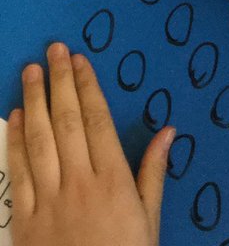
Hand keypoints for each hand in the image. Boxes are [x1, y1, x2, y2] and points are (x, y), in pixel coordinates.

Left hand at [8, 43, 171, 245]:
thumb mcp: (149, 220)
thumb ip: (153, 173)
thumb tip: (168, 131)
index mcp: (114, 181)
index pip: (97, 121)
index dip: (87, 87)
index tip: (80, 61)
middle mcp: (80, 184)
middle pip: (67, 122)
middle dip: (59, 82)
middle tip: (53, 50)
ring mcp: (50, 201)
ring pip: (40, 140)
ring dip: (34, 101)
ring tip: (31, 72)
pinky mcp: (26, 220)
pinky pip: (20, 173)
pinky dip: (17, 141)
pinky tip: (17, 117)